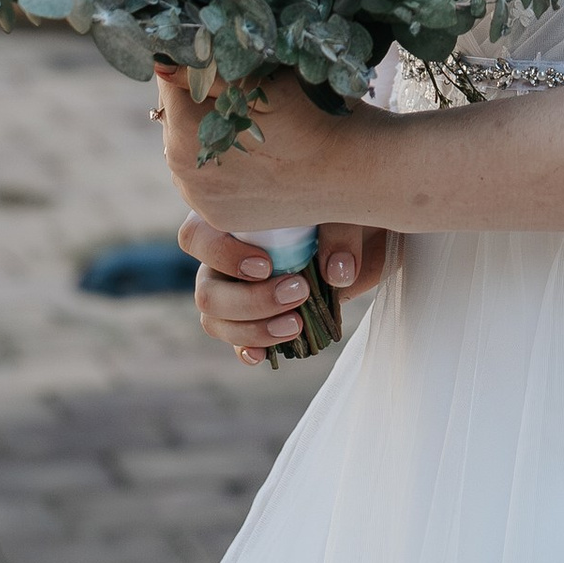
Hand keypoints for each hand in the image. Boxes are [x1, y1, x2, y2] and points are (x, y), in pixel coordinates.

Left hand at [154, 65, 362, 238]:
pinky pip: (208, 180)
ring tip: (253, 126)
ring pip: (191, 148)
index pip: (171, 78)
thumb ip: (206, 69)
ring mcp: (200, 199)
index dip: (198, 64)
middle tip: (246, 94)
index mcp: (183, 127)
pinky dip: (223, 165)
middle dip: (200, 102)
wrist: (355, 171)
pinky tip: (256, 156)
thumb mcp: (259, 78)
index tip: (228, 63)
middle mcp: (180, 168)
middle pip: (177, 116)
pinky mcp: (221, 217)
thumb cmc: (313, 113)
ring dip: (210, 133)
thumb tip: (162, 63)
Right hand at [176, 211, 393, 360]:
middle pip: (206, 291)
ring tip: (296, 324)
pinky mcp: (261, 317)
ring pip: (216, 321)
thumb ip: (341, 232)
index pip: (196, 237)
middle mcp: (226, 257)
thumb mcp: (345, 208)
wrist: (367, 235)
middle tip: (298, 292)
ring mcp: (238, 290)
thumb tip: (336, 272)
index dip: (220, 256)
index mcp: (232, 218)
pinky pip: (238, 340)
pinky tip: (265, 354)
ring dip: (252, 329)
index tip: (266, 266)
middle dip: (248, 301)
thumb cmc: (344, 209)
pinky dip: (249, 348)